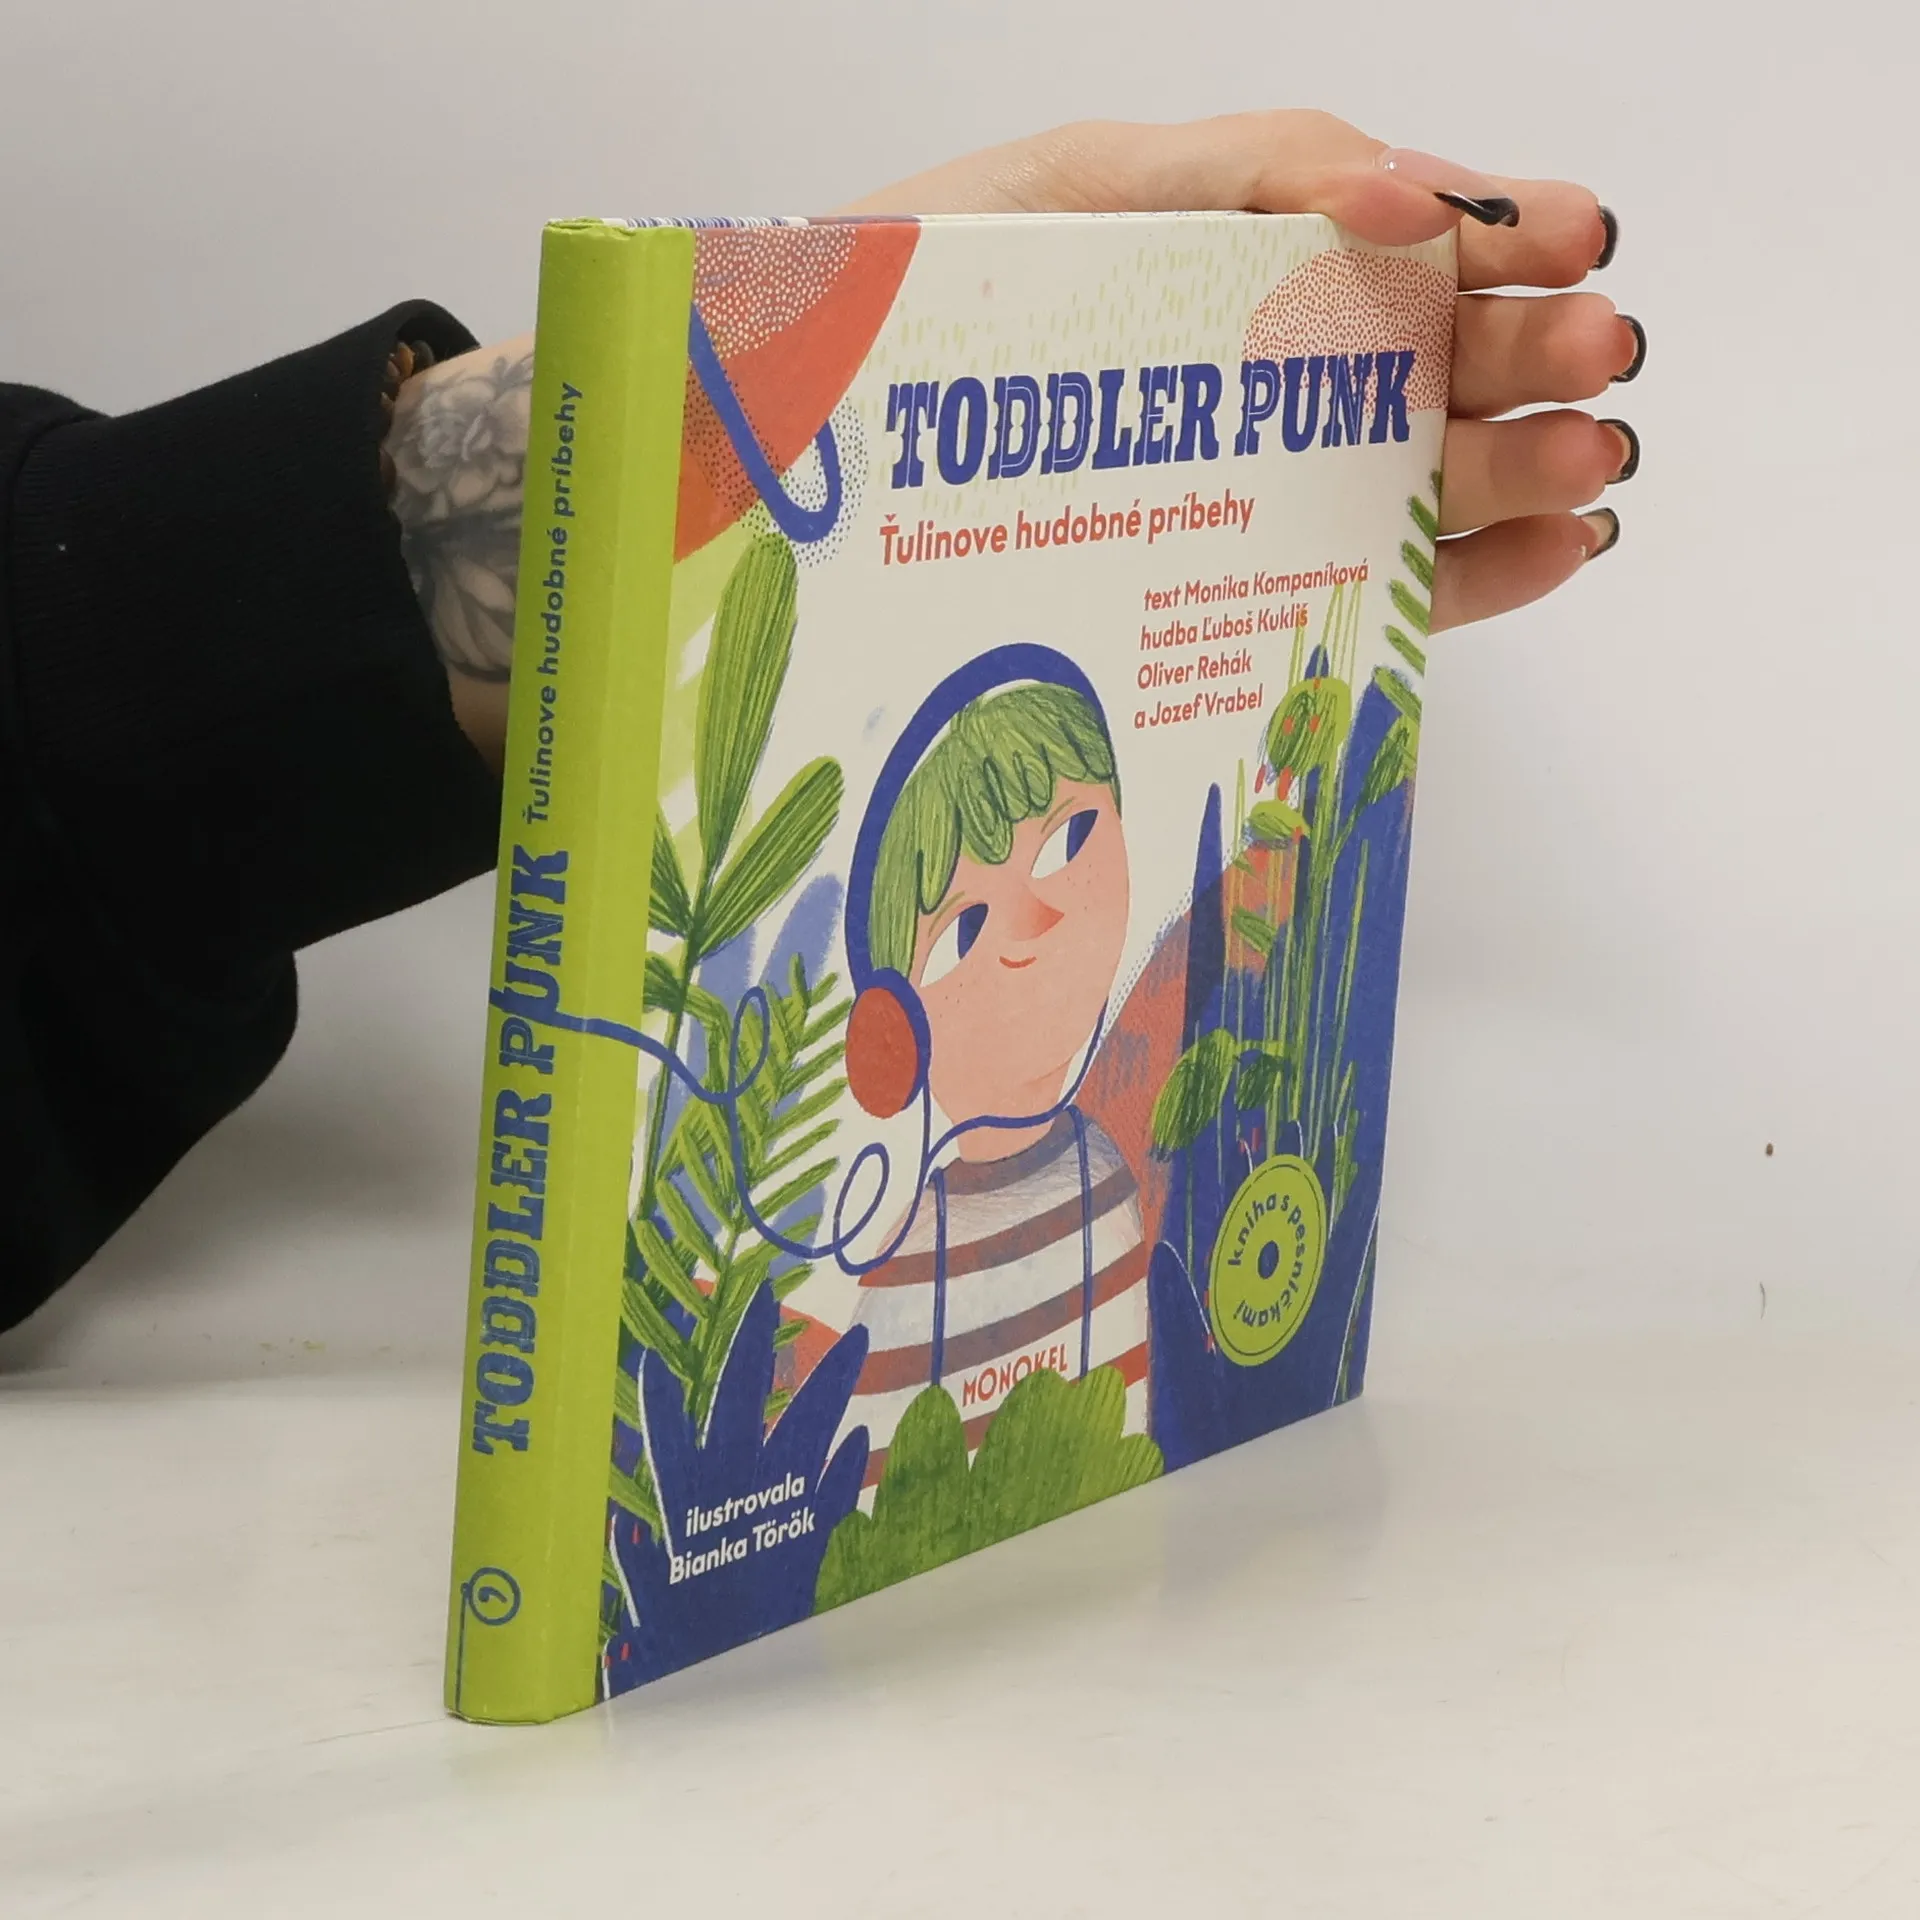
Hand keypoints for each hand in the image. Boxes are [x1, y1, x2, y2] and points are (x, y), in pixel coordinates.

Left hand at [843, 111, 1639, 633]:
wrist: (811, 444)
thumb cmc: (935, 293)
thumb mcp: (1084, 189)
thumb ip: (1252, 171)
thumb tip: (1407, 199)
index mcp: (1237, 260)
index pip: (1397, 245)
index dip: (1499, 233)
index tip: (1578, 235)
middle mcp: (1260, 378)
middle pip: (1425, 365)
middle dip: (1526, 353)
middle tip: (1598, 351)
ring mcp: (1253, 490)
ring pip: (1415, 479)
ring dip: (1515, 468)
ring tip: (1586, 461)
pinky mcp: (1231, 596)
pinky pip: (1370, 587)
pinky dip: (1466, 576)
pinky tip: (1543, 551)